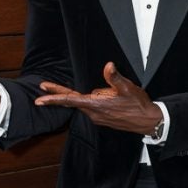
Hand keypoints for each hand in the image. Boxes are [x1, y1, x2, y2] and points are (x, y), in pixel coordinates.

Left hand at [35, 61, 162, 135]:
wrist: (147, 121)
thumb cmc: (138, 105)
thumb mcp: (128, 88)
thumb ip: (115, 77)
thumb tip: (108, 66)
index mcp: (97, 105)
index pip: (71, 100)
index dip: (54, 99)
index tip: (40, 99)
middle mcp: (94, 113)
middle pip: (73, 100)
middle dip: (59, 94)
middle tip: (43, 87)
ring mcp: (97, 117)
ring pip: (85, 102)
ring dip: (89, 95)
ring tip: (113, 92)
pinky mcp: (102, 118)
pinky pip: (93, 106)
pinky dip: (95, 99)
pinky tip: (110, 96)